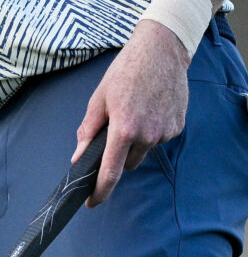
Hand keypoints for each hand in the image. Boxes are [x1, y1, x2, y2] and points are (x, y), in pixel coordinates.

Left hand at [73, 20, 188, 205]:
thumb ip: (88, 131)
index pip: (111, 171)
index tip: (91, 202)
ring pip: (143, 151)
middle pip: (127, 162)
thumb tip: (79, 156)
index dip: (100, 190)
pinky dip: (149, 131)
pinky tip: (147, 109)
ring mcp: (165, 133)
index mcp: (124, 129)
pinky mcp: (177, 128)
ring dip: (134, 141)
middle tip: (112, 130)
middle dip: (117, 155)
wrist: (160, 54)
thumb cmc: (125, 73)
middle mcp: (147, 136)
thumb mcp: (98, 100)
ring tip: (132, 112)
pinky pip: (157, 138)